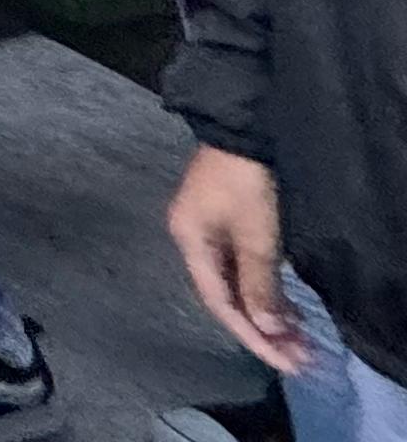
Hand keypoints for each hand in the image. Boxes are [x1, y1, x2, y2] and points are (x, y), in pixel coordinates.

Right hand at [169, 146, 311, 371]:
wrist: (240, 130)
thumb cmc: (244, 184)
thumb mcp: (256, 235)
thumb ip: (259, 284)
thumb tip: (268, 330)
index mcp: (189, 243)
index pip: (220, 303)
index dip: (253, 336)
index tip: (286, 362)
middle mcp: (193, 241)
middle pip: (228, 297)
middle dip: (265, 330)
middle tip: (301, 358)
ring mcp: (207, 232)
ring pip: (238, 285)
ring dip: (269, 313)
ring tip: (302, 340)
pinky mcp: (224, 224)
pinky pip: (243, 269)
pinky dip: (266, 291)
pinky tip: (289, 309)